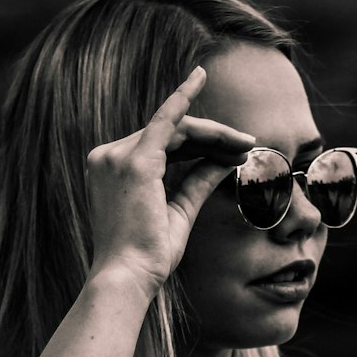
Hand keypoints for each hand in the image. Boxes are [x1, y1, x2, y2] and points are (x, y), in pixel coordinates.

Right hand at [85, 65, 254, 303]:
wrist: (128, 277)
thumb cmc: (148, 256)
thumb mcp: (178, 212)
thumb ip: (198, 182)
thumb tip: (226, 160)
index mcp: (113, 170)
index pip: (162, 146)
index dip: (198, 144)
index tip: (228, 146)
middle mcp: (109, 156)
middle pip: (170, 133)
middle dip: (213, 137)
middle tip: (248, 143)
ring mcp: (118, 156)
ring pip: (176, 128)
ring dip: (214, 133)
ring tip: (246, 141)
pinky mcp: (134, 161)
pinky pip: (166, 120)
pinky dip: (184, 97)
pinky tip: (200, 78)